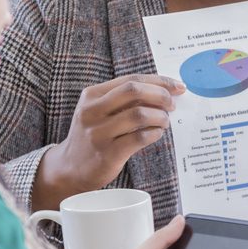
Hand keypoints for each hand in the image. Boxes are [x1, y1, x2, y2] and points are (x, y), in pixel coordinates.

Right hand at [36, 74, 183, 201]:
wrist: (70, 168)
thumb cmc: (93, 135)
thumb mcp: (99, 111)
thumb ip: (123, 99)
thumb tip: (164, 90)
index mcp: (92, 95)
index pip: (131, 80)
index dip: (159, 81)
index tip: (177, 86)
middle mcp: (92, 111)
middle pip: (134, 91)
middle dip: (161, 95)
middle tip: (172, 105)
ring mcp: (98, 133)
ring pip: (139, 114)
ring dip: (159, 117)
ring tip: (164, 122)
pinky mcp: (107, 154)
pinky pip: (139, 138)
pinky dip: (154, 134)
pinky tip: (156, 134)